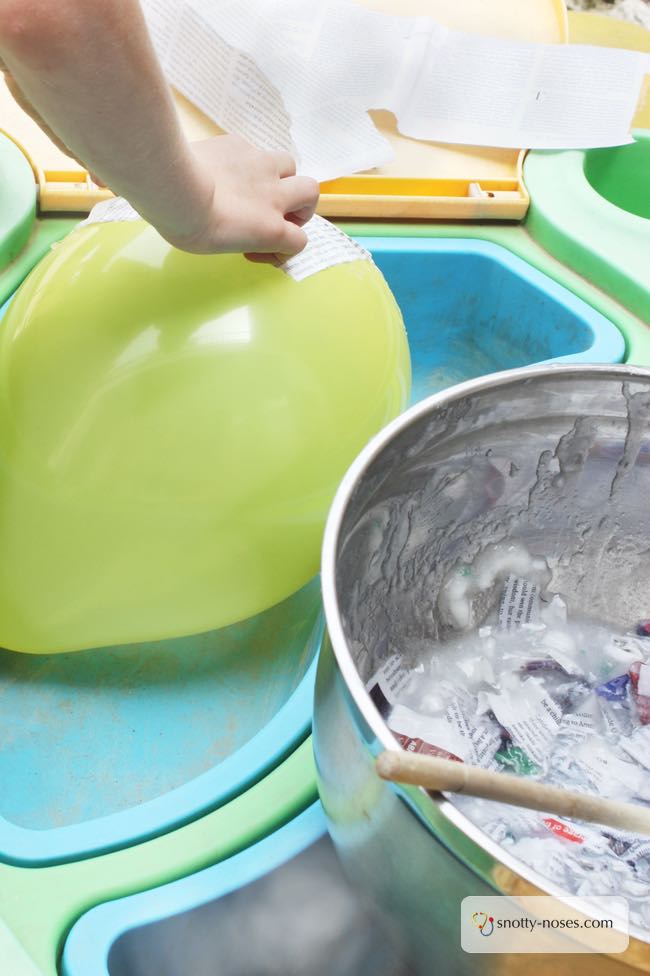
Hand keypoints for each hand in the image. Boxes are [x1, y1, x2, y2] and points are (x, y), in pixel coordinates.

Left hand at [163, 135, 318, 258]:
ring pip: (288, 164)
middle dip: (300, 202)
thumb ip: (245, 237)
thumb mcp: (222, 247)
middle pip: (310, 192)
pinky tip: (223, 168)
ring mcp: (260, 165)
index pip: (299, 241)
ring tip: (255, 184)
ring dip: (279, 175)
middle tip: (278, 210)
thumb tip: (245, 230)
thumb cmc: (189, 225)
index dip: (283, 248)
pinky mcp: (240, 144)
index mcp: (271, 229)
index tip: (258, 250)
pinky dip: (245, 161)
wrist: (172, 187)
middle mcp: (274, 195)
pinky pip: (253, 150)